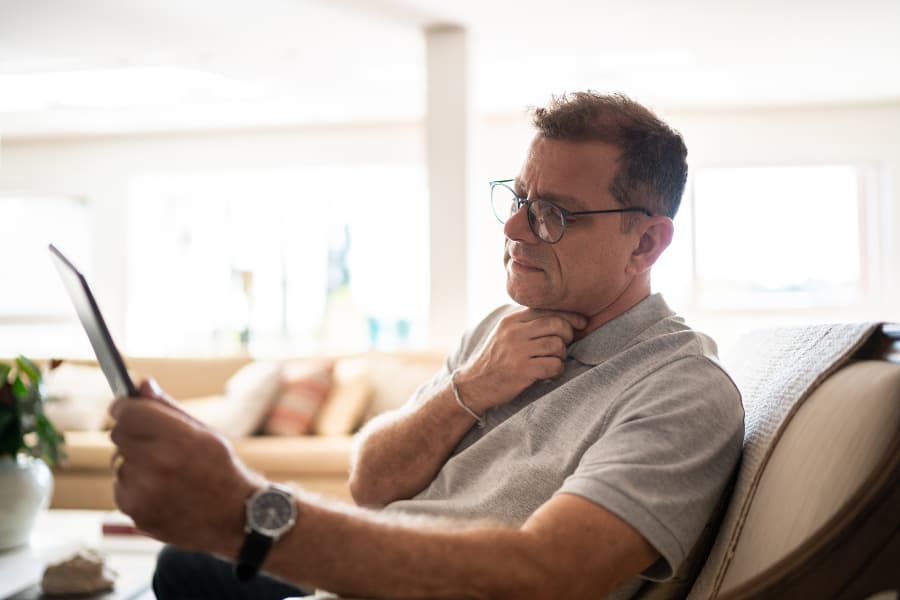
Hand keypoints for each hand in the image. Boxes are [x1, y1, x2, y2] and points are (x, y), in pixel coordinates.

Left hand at [109, 379, 263, 555]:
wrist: (235, 517)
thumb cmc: (222, 469)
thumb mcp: (204, 432)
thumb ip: (168, 408)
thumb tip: (141, 384)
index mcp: (176, 439)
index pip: (127, 411)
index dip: (126, 406)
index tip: (128, 407)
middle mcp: (155, 465)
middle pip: (118, 434)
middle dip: (132, 432)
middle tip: (156, 442)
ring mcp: (143, 492)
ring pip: (118, 462)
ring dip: (134, 461)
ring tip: (166, 472)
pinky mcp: (134, 513)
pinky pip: (120, 487)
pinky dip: (135, 486)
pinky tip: (162, 490)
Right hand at [455, 308, 586, 412]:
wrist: (474, 385)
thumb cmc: (495, 360)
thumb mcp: (504, 335)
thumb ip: (526, 324)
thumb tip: (561, 318)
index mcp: (511, 321)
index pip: (547, 310)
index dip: (569, 315)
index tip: (581, 323)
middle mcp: (514, 333)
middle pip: (556, 324)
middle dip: (568, 334)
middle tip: (565, 344)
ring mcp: (517, 352)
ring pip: (557, 345)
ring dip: (561, 354)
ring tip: (553, 360)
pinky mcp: (522, 371)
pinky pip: (554, 365)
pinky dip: (557, 369)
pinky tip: (550, 372)